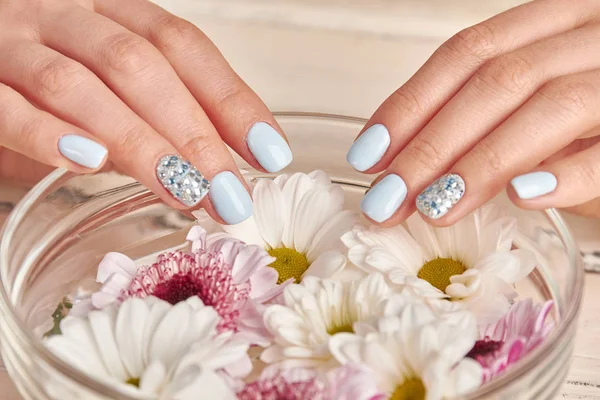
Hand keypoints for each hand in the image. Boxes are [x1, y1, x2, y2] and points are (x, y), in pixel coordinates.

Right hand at [0, 0, 292, 224]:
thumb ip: (157, 110)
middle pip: (140, 66)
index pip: (183, 45)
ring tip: (185, 193)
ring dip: (140, 144)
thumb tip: (222, 162)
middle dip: (194, 135)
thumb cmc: (45, 78)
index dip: (230, 98)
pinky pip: (8, 107)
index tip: (270, 152)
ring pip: (80, 86)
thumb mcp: (109, 82)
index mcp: (110, 10)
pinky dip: (50, 135)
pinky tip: (91, 164)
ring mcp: (12, 43)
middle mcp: (64, 16)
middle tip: (230, 194)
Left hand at [347, 0, 599, 224]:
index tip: (368, 154)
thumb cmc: (593, 115)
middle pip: (494, 81)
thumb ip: (484, 120)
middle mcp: (590, 31)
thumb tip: (402, 163)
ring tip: (434, 207)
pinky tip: (522, 197)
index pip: (464, 54)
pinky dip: (566, 172)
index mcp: (552, 20)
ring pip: (545, 104)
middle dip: (431, 145)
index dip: (410, 104)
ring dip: (480, 163)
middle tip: (387, 199)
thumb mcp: (536, 104)